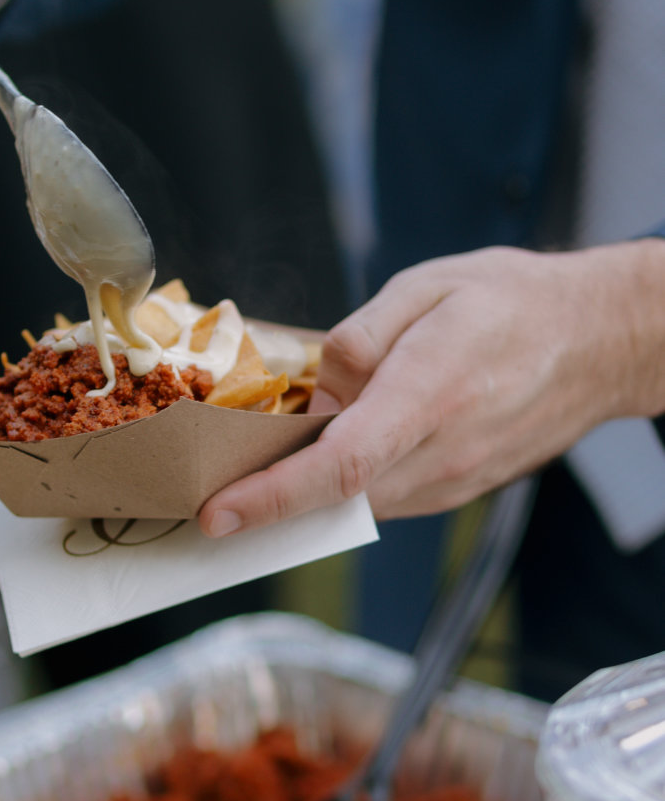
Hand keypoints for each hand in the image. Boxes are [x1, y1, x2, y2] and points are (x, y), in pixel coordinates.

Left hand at [200, 241, 664, 534]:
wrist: (597, 340)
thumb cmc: (510, 302)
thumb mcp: (424, 287)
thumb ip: (357, 342)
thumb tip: (311, 394)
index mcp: (430, 395)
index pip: (339, 464)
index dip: (272, 496)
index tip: (217, 513)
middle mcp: (442, 453)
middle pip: (334, 498)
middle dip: (265, 498)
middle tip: (203, 481)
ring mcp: (453, 482)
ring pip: (354, 503)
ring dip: (302, 490)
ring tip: (258, 456)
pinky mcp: (454, 491)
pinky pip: (381, 496)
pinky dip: (340, 483)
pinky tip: (323, 446)